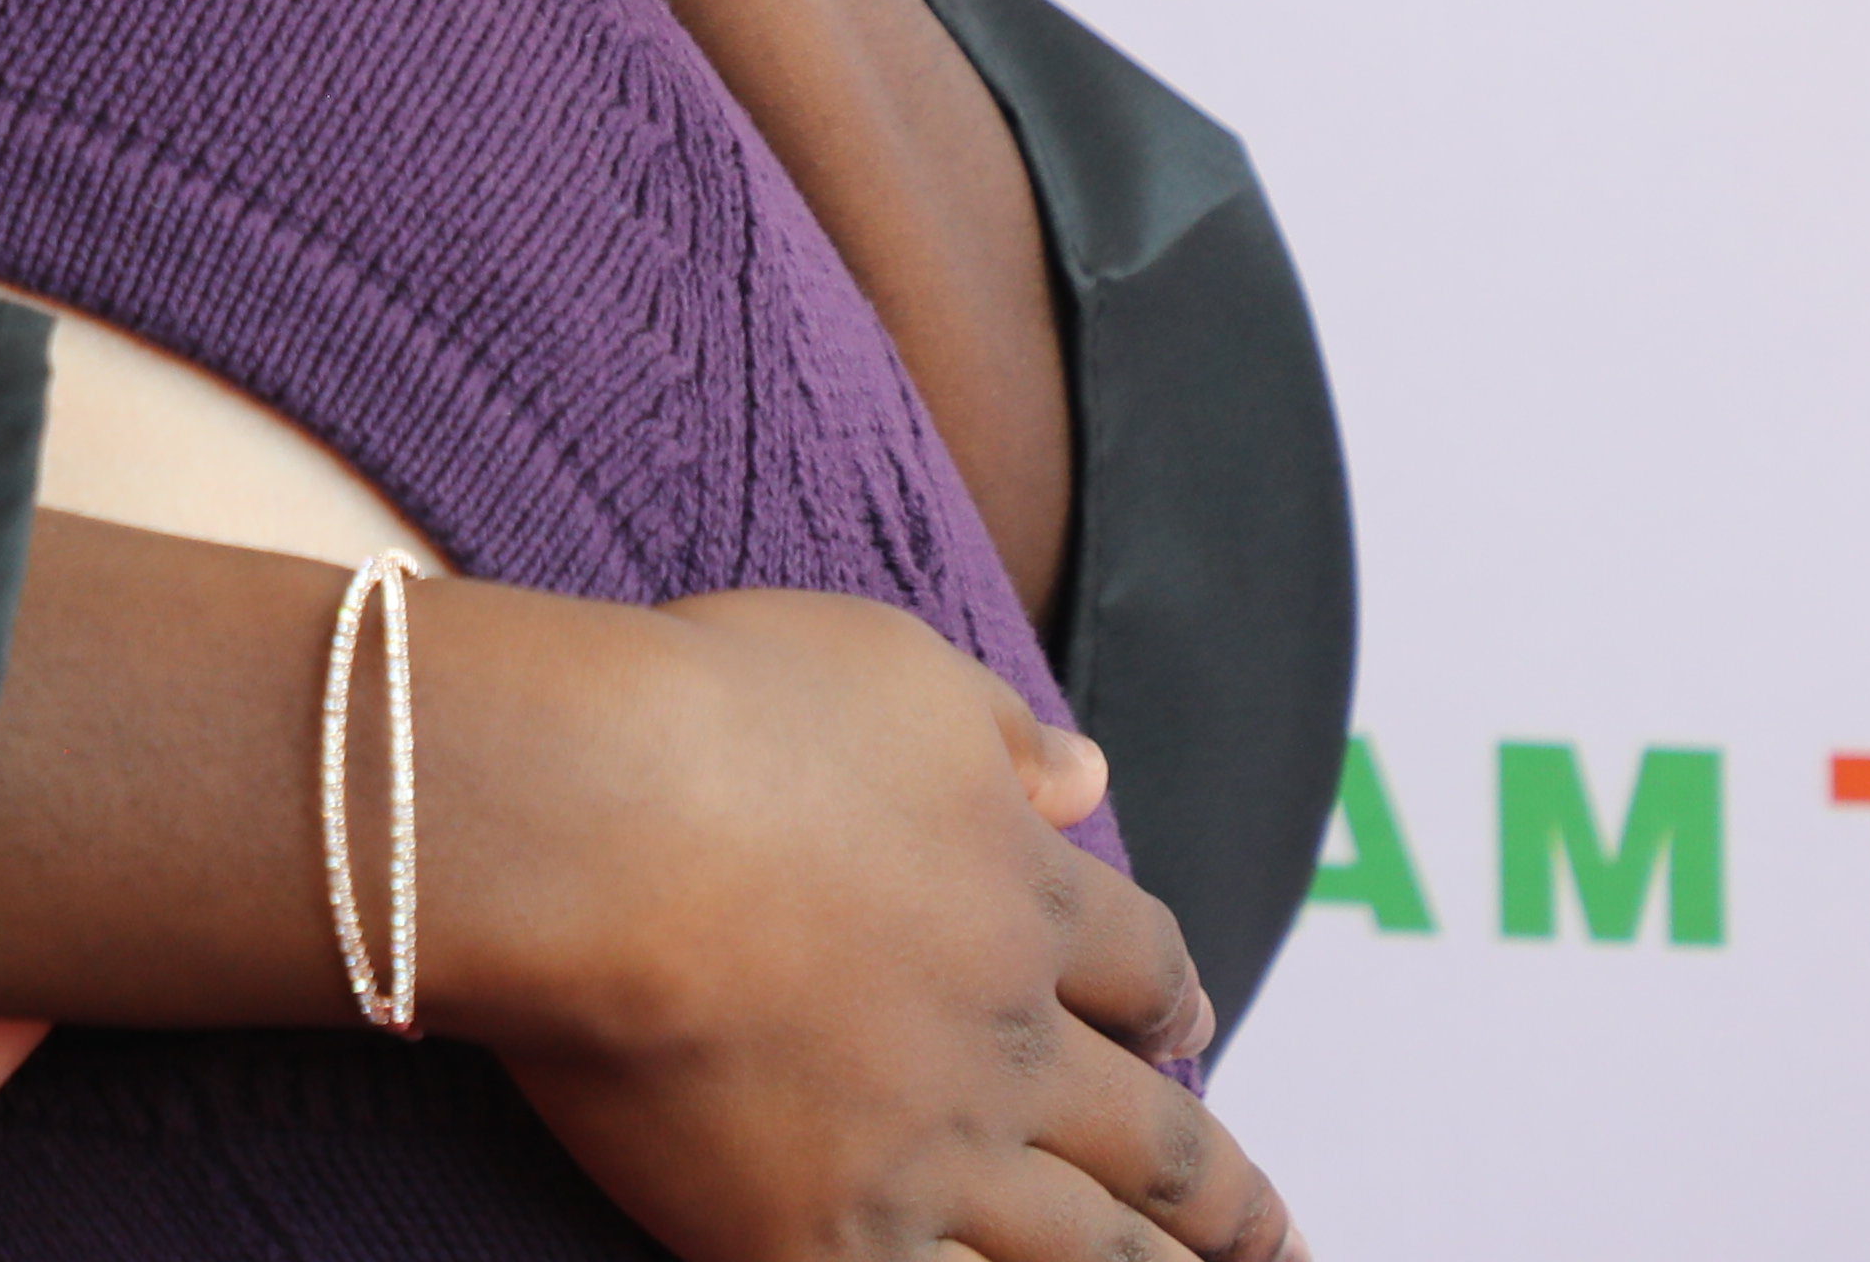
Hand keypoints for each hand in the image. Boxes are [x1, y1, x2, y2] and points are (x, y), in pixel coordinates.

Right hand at [468, 589, 1287, 1261]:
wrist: (593, 824)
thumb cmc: (718, 713)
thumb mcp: (886, 667)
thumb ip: (994, 731)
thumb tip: (1088, 773)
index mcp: (1021, 896)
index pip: (1140, 966)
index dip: (1171, 1001)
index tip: (1192, 1028)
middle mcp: (1004, 1043)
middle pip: (1154, 1140)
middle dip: (1227, 1200)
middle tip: (1275, 1240)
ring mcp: (924, 1155)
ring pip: (1085, 1251)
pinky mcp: (822, 1241)